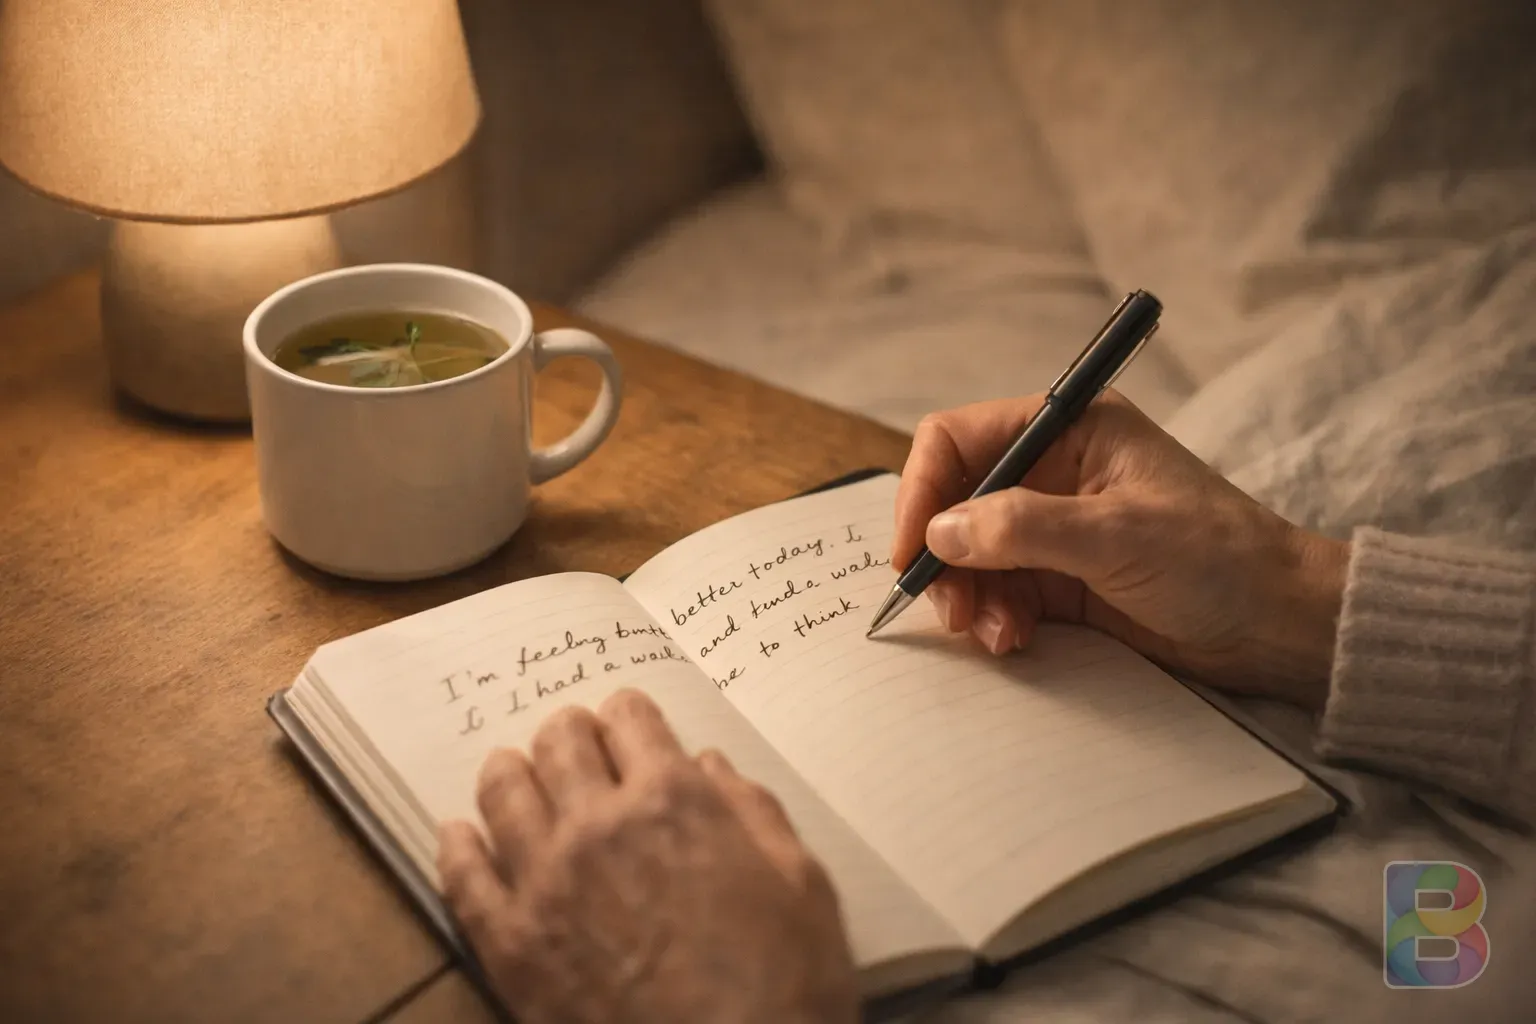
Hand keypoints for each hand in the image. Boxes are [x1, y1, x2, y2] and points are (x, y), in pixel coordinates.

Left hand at [437, 689, 858, 1023]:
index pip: (630, 719)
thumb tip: (709, 766)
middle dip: (571, 733)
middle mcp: (598, 826)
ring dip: (512, 772)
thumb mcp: (802, 884)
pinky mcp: (510, 946)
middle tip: (574, 742)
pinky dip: (459, 846)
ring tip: (513, 771)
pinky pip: (465, 878)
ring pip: (504, 794)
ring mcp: (545, 884)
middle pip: (560, 743)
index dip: (630, 715)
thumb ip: (752, 813)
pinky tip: (459, 834)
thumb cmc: (785, 983)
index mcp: (673, 801)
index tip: (627, 723)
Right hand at [894, 390, 1347, 707]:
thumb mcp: (1117, 536)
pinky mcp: (1062, 579)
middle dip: (944, 556)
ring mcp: (1055, 528)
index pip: (959, 440)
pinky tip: (1015, 640)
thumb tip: (940, 533)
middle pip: (955, 501)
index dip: (922, 490)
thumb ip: (1022, 527)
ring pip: (970, 554)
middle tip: (951, 610)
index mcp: (1070, 429)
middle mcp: (1055, 471)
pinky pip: (999, 592)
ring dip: (969, 596)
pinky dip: (994, 618)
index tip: (912, 551)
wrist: (1279, 626)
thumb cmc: (1218, 559)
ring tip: (996, 635)